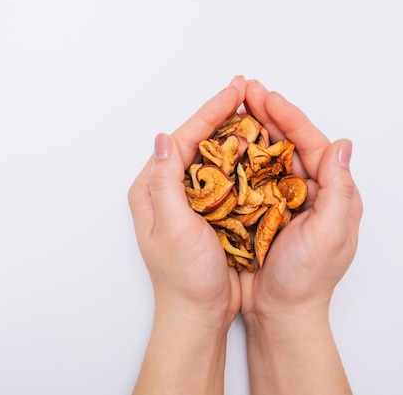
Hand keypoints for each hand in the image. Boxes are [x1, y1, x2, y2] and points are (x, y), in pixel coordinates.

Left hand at [128, 76, 246, 394]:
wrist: (198, 313)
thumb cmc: (185, 277)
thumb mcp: (172, 228)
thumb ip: (165, 182)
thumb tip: (162, 138)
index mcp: (151, 190)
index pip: (181, 139)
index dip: (209, 113)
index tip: (233, 91)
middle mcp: (165, 190)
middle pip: (194, 141)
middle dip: (219, 115)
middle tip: (243, 90)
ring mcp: (185, 200)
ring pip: (208, 155)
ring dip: (229, 131)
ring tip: (250, 109)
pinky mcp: (203, 212)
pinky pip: (220, 174)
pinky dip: (236, 157)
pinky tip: (252, 146)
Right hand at [239, 80, 361, 394]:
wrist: (279, 313)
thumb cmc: (307, 280)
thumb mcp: (330, 234)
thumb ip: (339, 189)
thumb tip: (343, 145)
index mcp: (328, 192)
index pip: (311, 143)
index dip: (289, 117)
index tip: (266, 97)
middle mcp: (305, 191)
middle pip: (286, 143)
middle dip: (266, 115)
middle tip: (245, 92)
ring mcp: (279, 200)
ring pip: (264, 156)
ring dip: (250, 132)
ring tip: (232, 109)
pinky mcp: (257, 211)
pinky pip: (247, 178)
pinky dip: (236, 160)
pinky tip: (222, 146)